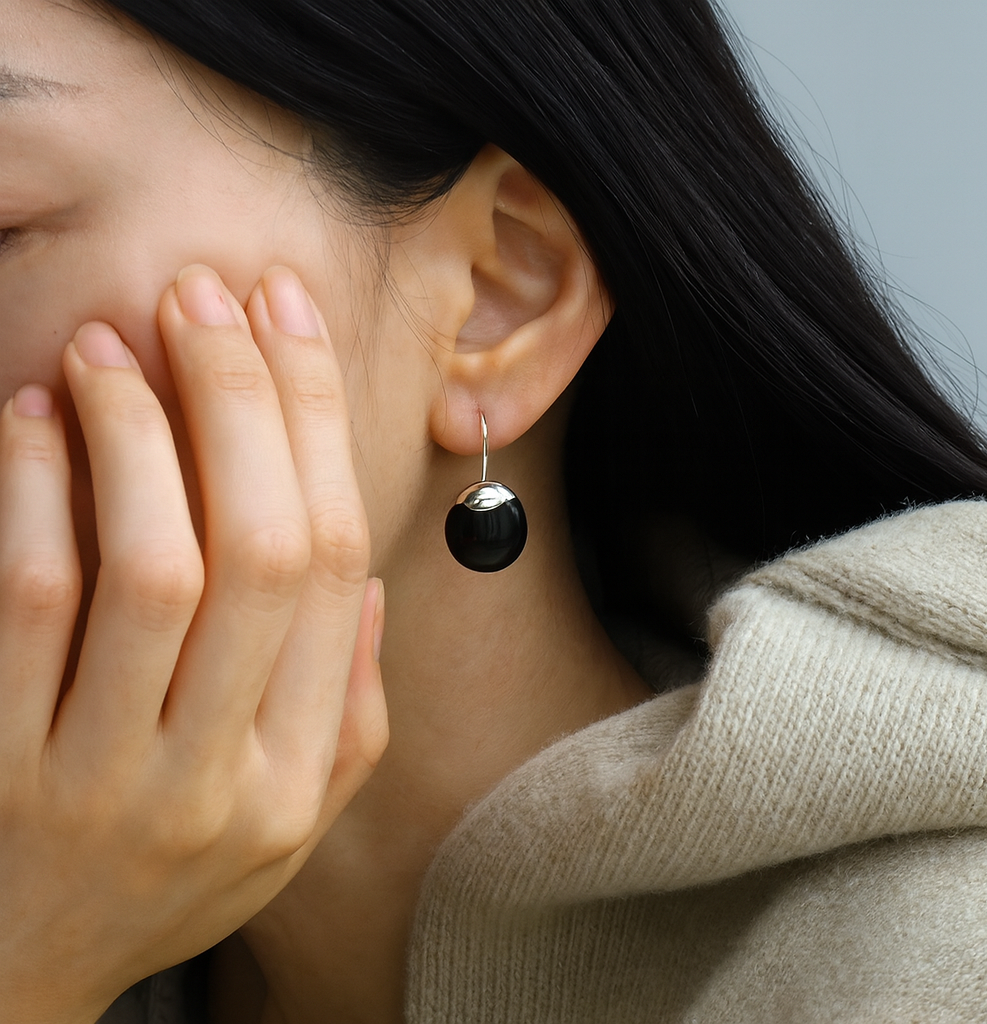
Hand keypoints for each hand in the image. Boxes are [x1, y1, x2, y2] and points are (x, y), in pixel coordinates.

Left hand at [0, 266, 386, 1023]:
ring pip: (148, 569)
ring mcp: (100, 774)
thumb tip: (369, 588)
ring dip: (139, 432)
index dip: (318, 427)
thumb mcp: (299, 821)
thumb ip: (351, 707)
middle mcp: (216, 772)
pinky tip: (37, 414)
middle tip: (209, 294)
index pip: (335, 568)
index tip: (289, 320)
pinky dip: (36, 491)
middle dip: (243, 400)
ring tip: (120, 335)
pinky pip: (26, 603)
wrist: (21, 975)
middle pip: (261, 552)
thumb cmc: (174, 874)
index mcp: (299, 771)